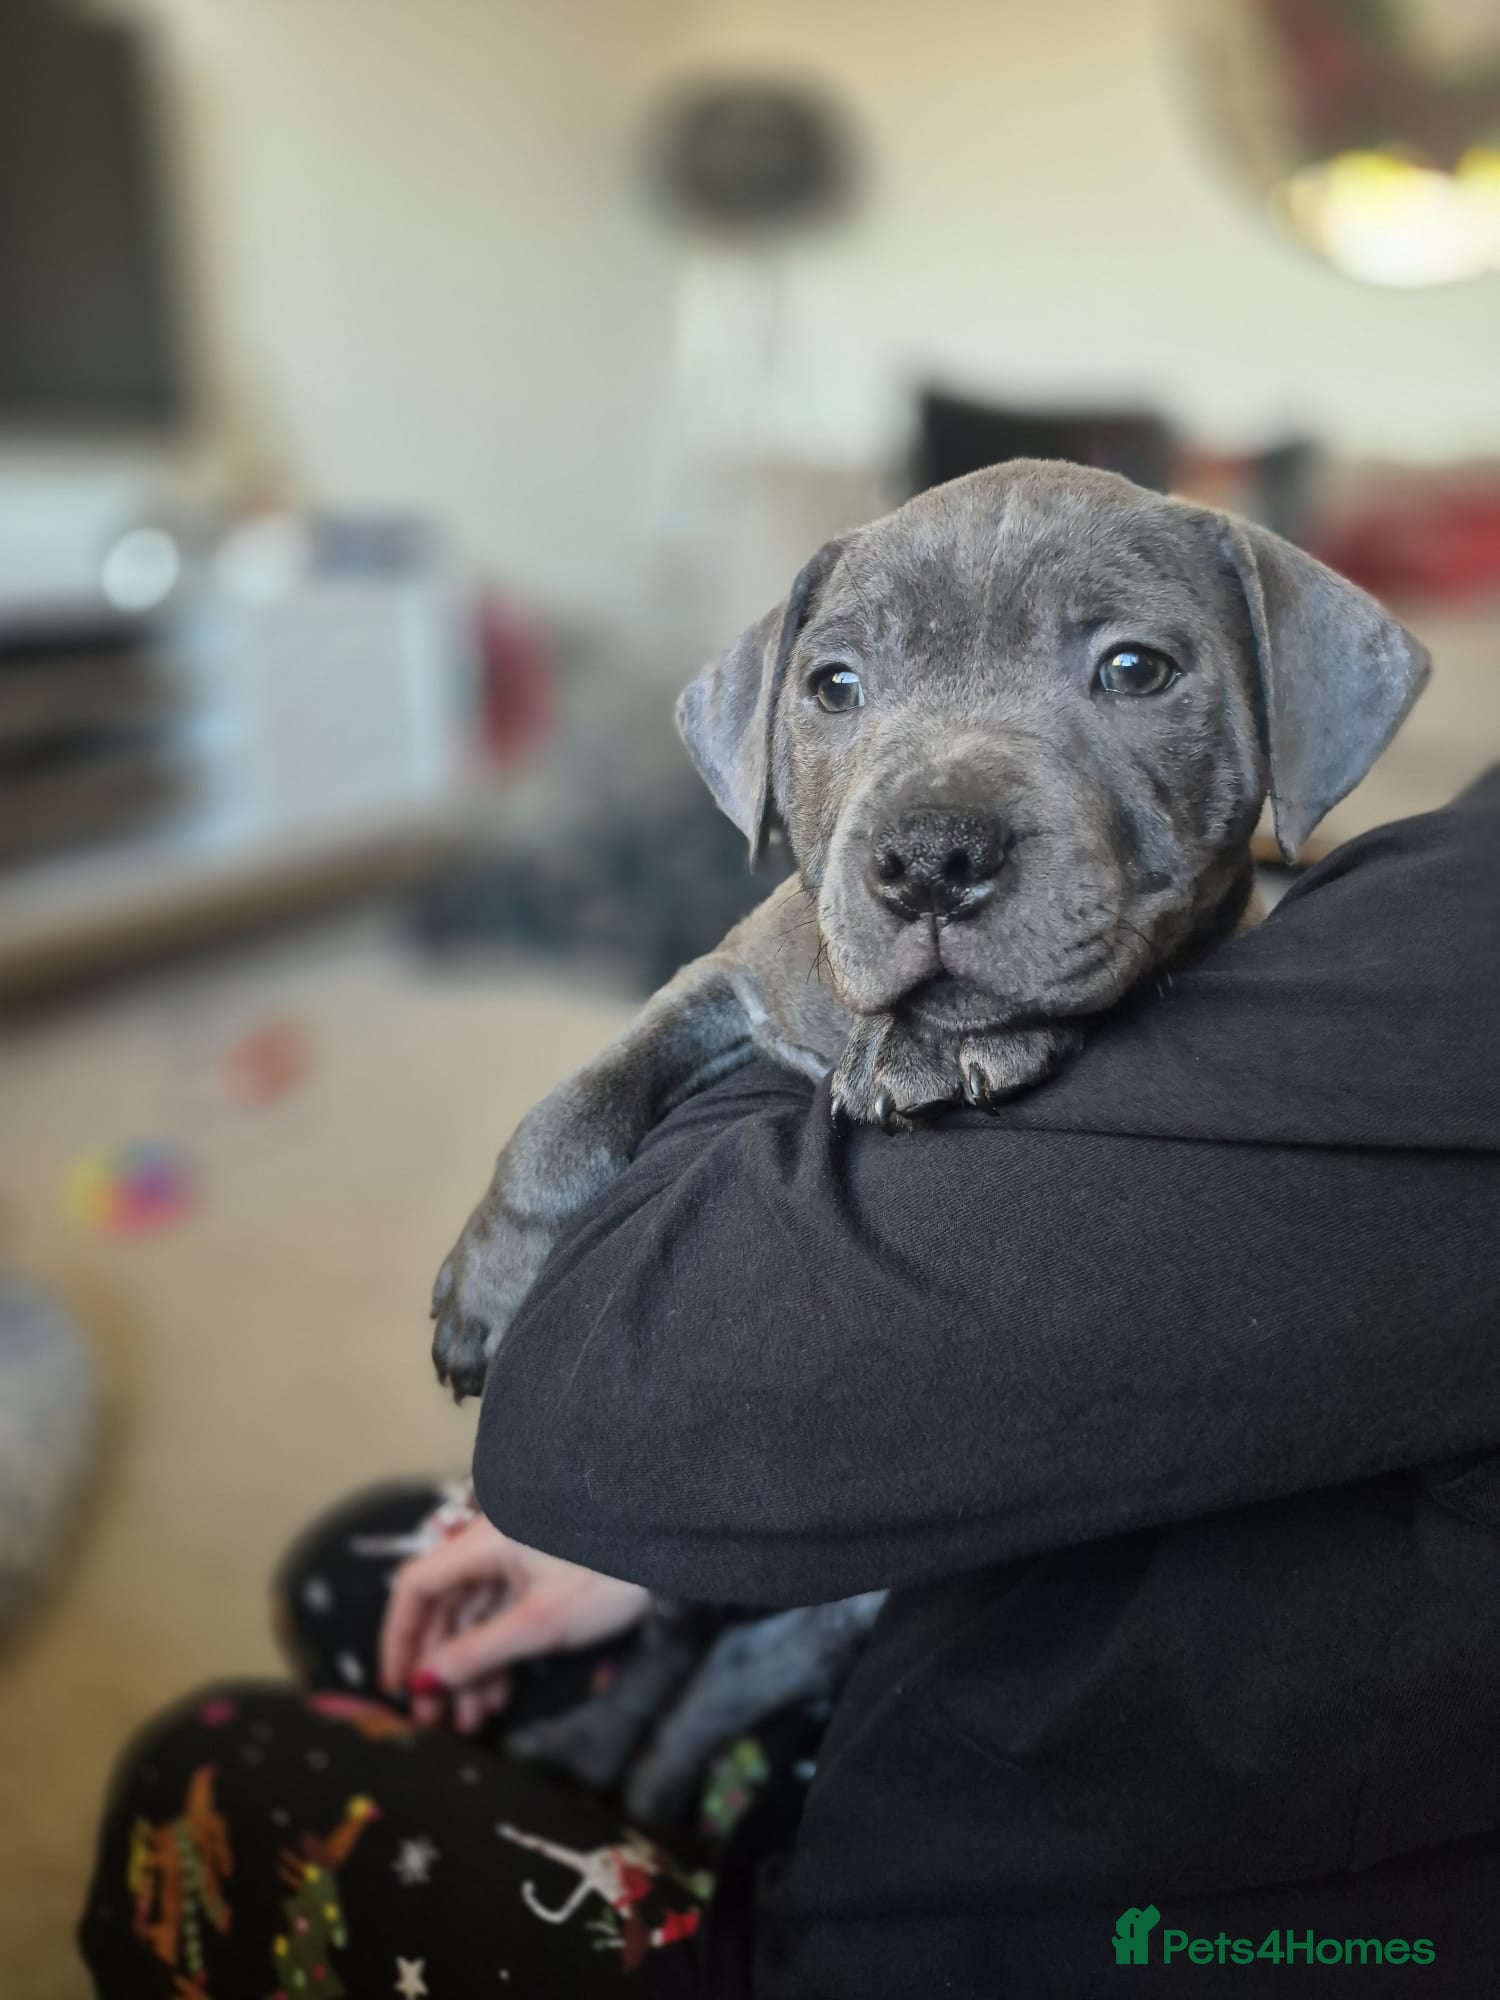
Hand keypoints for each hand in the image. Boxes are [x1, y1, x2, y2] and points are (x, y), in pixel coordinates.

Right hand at [378, 1514, 649, 1733]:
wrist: (671, 1553)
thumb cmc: (608, 1578)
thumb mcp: (538, 1625)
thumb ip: (477, 1654)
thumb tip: (426, 1682)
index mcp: (484, 1539)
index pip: (417, 1584)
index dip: (400, 1636)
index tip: (398, 1686)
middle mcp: (493, 1542)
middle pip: (445, 1604)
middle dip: (439, 1664)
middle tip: (435, 1720)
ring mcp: (517, 1557)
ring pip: (474, 1615)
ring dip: (469, 1667)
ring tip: (472, 1720)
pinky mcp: (541, 1573)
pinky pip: (502, 1613)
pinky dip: (497, 1652)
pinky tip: (498, 1695)